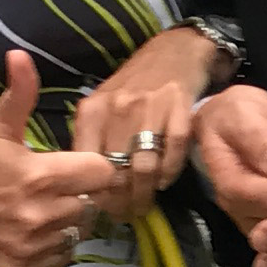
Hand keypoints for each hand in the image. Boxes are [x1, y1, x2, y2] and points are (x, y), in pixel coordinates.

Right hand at [0, 52, 125, 266]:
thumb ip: (19, 94)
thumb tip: (20, 54)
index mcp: (38, 177)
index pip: (101, 175)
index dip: (92, 168)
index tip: (77, 166)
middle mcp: (38, 215)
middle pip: (91, 206)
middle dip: (78, 195)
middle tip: (53, 187)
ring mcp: (28, 246)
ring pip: (76, 233)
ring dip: (66, 221)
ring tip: (41, 208)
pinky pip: (59, 258)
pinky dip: (52, 246)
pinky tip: (32, 230)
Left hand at [72, 26, 215, 218]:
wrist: (175, 51)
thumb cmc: (134, 84)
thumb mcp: (103, 105)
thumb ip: (93, 138)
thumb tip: (87, 186)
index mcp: (92, 110)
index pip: (88, 164)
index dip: (96, 194)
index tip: (102, 211)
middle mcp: (118, 109)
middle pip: (117, 171)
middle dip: (121, 201)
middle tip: (125, 216)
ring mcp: (150, 109)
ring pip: (144, 167)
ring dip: (145, 194)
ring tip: (144, 206)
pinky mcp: (180, 109)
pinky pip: (174, 153)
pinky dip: (169, 173)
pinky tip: (165, 181)